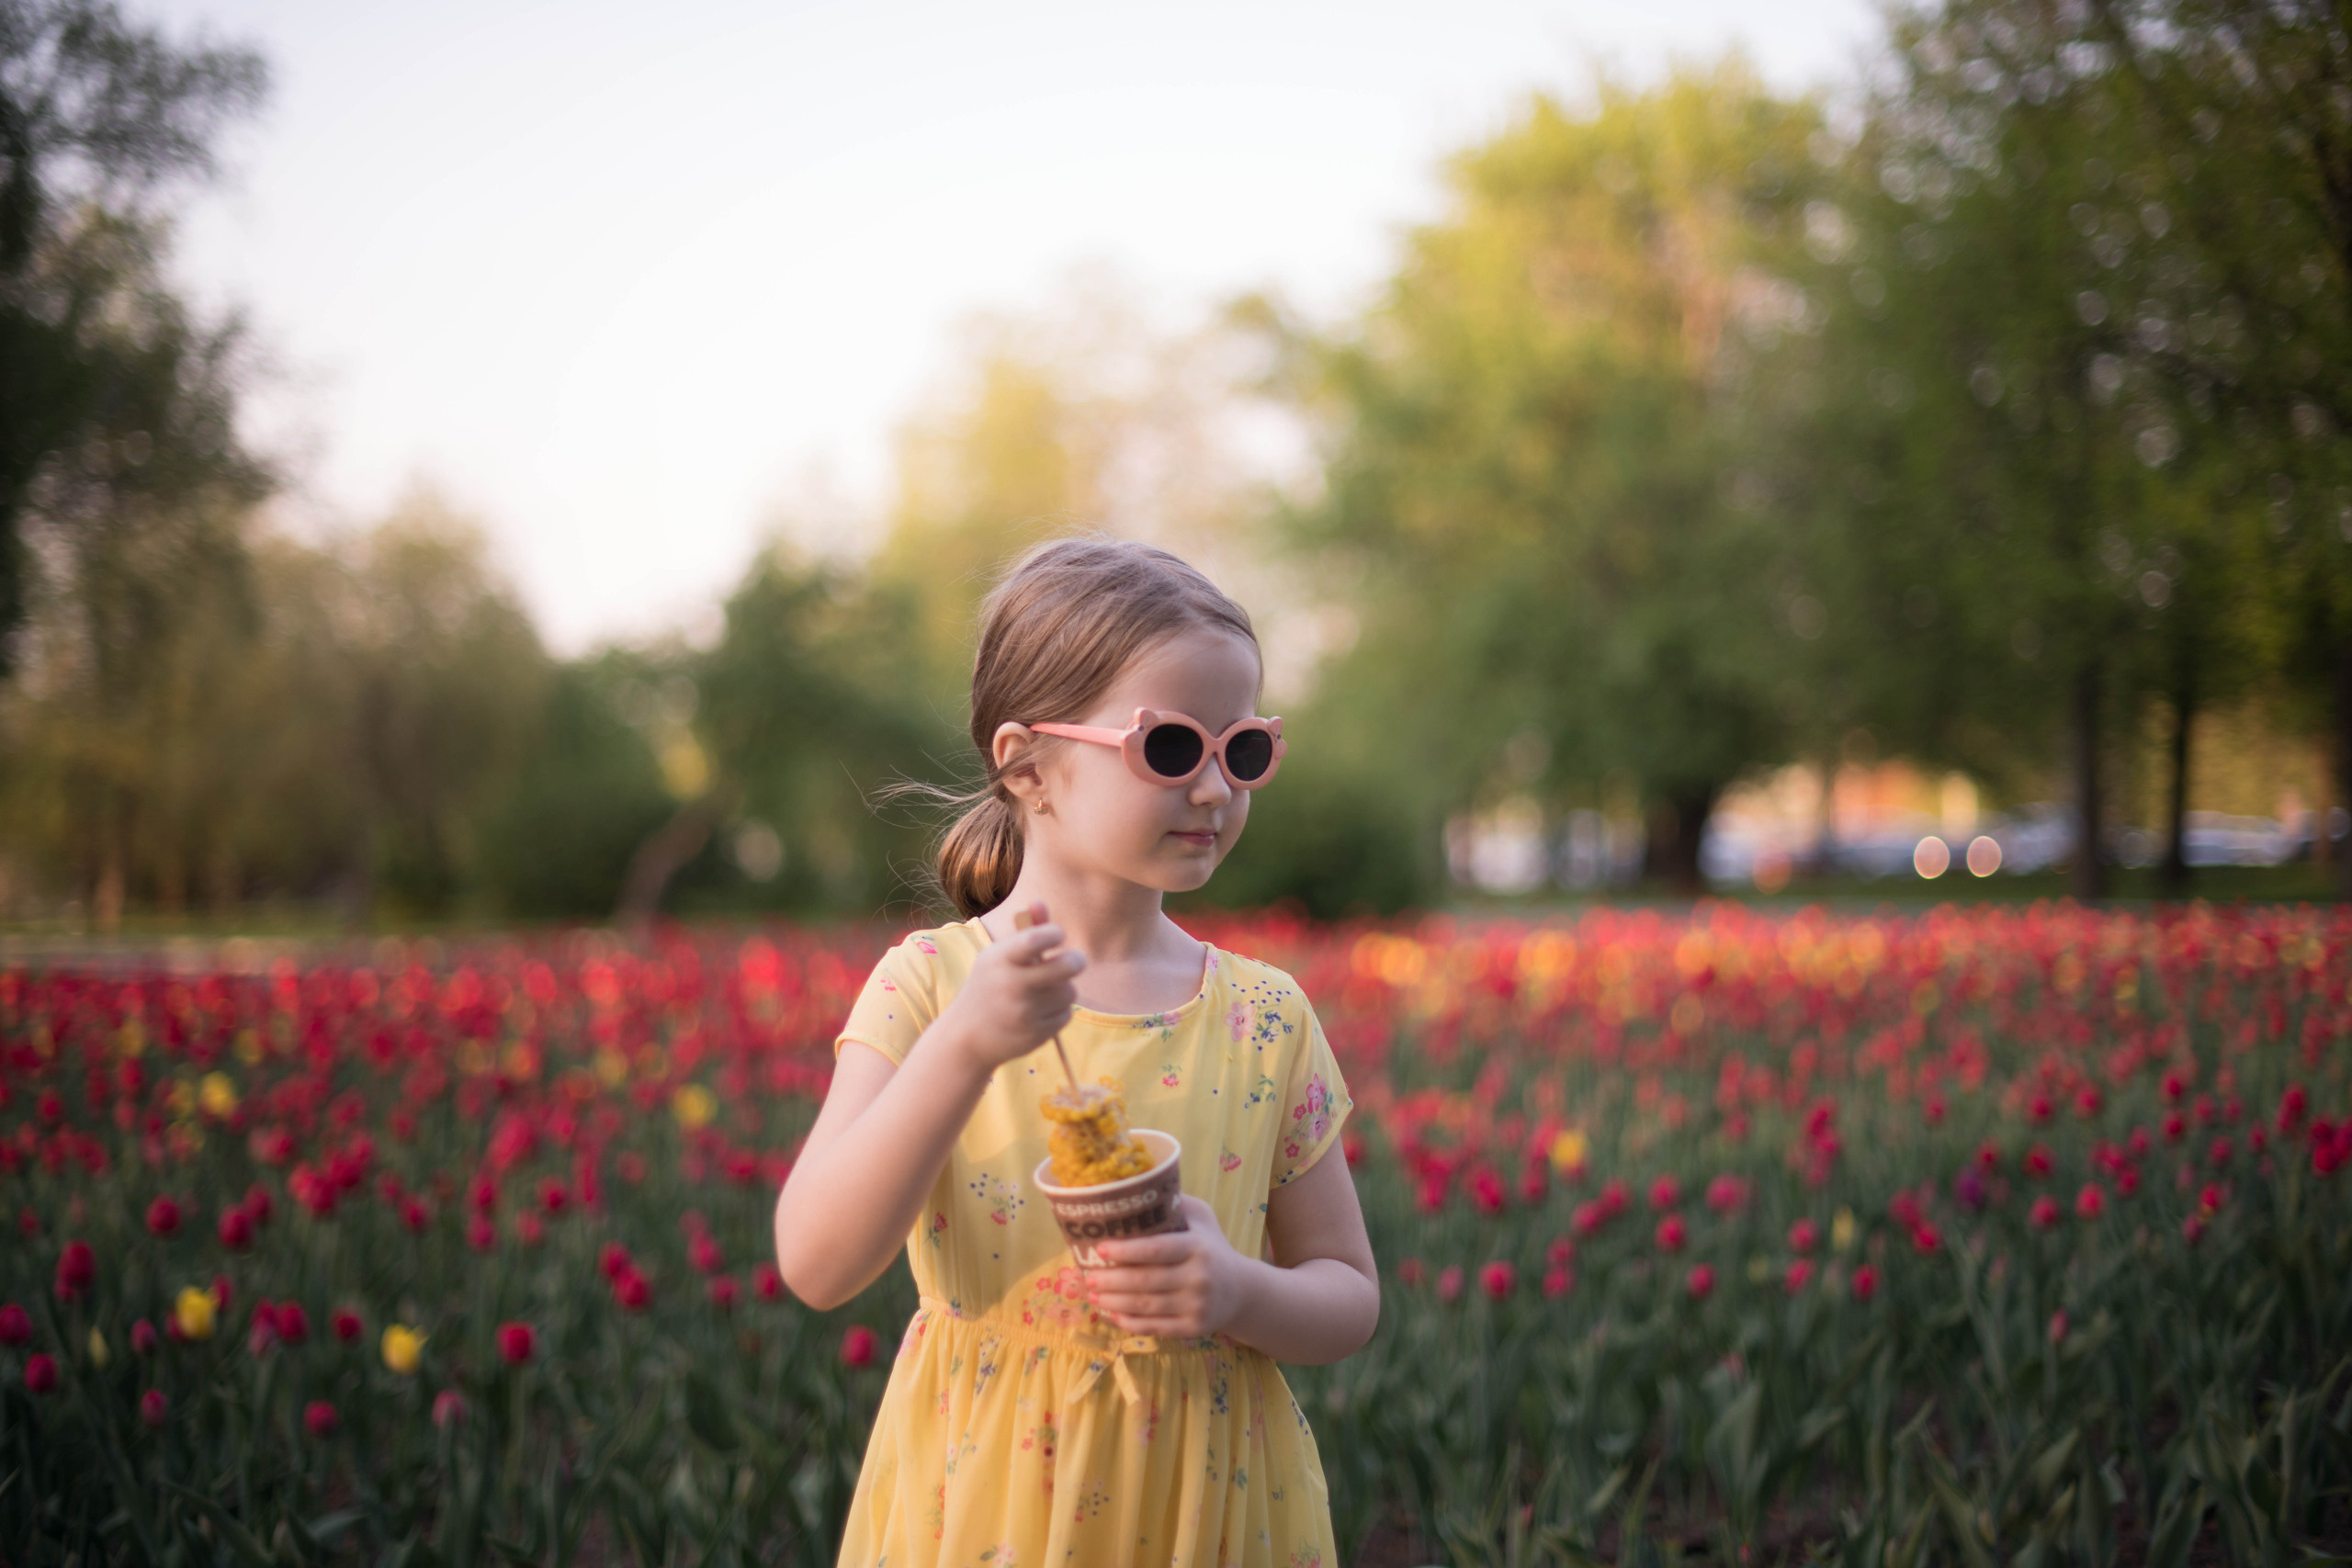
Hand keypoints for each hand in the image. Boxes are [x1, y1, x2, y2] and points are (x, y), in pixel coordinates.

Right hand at [934, 900, 1086, 1071]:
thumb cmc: (988, 987)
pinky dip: (1058, 1012)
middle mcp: (1010, 985)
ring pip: (1069, 992)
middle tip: (1076, 959)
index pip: (1034, 940)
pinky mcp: (1034, 1035)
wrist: (966, 1038)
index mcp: (999, 960)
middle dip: (1076, 960)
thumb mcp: (997, 958)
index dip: (1053, 933)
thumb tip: (1039, 901)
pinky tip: (1039, 1013)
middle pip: (1065, 967)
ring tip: (1046, 991)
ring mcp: (1023, 1012)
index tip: (1058, 935)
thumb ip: (1023, 933)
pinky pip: (1065, 1015)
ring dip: (1064, 989)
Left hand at [1085, 1196, 1247, 1337]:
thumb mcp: (1202, 1218)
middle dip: (1111, 1280)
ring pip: (1146, 1306)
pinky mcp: (1193, 1328)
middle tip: (1087, 1277)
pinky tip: (1111, 1314)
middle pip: (1146, 1281)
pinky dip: (1129, 1323)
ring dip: (1114, 1301)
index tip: (1099, 1248)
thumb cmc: (1211, 1248)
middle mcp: (1198, 1277)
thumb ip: (1173, 1203)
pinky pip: (1154, 1327)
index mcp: (1197, 1247)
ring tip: (1092, 1294)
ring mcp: (1196, 1305)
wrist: (1241, 1291)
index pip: (1156, 1249)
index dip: (1125, 1250)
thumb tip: (1134, 1186)